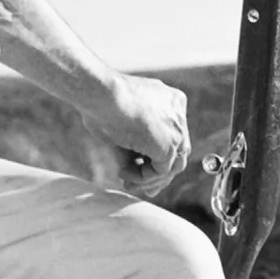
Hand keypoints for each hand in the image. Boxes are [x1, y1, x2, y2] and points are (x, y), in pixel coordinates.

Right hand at [100, 71, 190, 197]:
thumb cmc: (102, 103)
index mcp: (171, 101)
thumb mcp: (122, 124)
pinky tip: (123, 174)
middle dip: (155, 173)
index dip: (155, 154)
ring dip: (148, 178)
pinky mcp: (168, 146)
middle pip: (176, 152)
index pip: (171, 136)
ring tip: (126, 182)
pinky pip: (160, 172)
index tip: (136, 167)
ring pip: (172, 165)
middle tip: (133, 185)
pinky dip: (142, 177)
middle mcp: (179, 114)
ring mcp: (177, 130)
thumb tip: (129, 175)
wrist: (100, 93)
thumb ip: (132, 148)